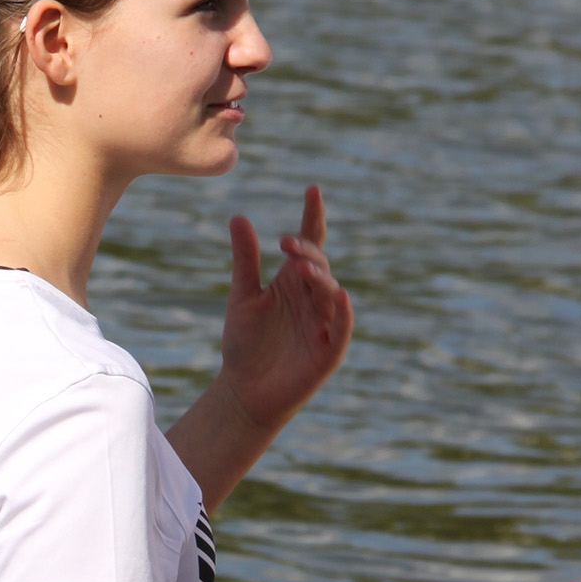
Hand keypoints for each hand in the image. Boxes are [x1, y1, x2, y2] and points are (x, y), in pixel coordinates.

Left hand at [219, 185, 352, 436]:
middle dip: (307, 252)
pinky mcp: (328, 350)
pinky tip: (337, 295)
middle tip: (286, 245)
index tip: (312, 190)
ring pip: (329, 292)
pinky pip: (341, 327)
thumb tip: (239, 216)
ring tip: (301, 266)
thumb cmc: (244, 344)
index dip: (313, 216)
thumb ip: (245, 259)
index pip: (309, 243)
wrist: (243, 391)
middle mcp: (312, 297)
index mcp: (293, 281)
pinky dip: (341, 311)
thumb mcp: (242, 296)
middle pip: (318, 265)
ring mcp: (323, 323)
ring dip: (319, 278)